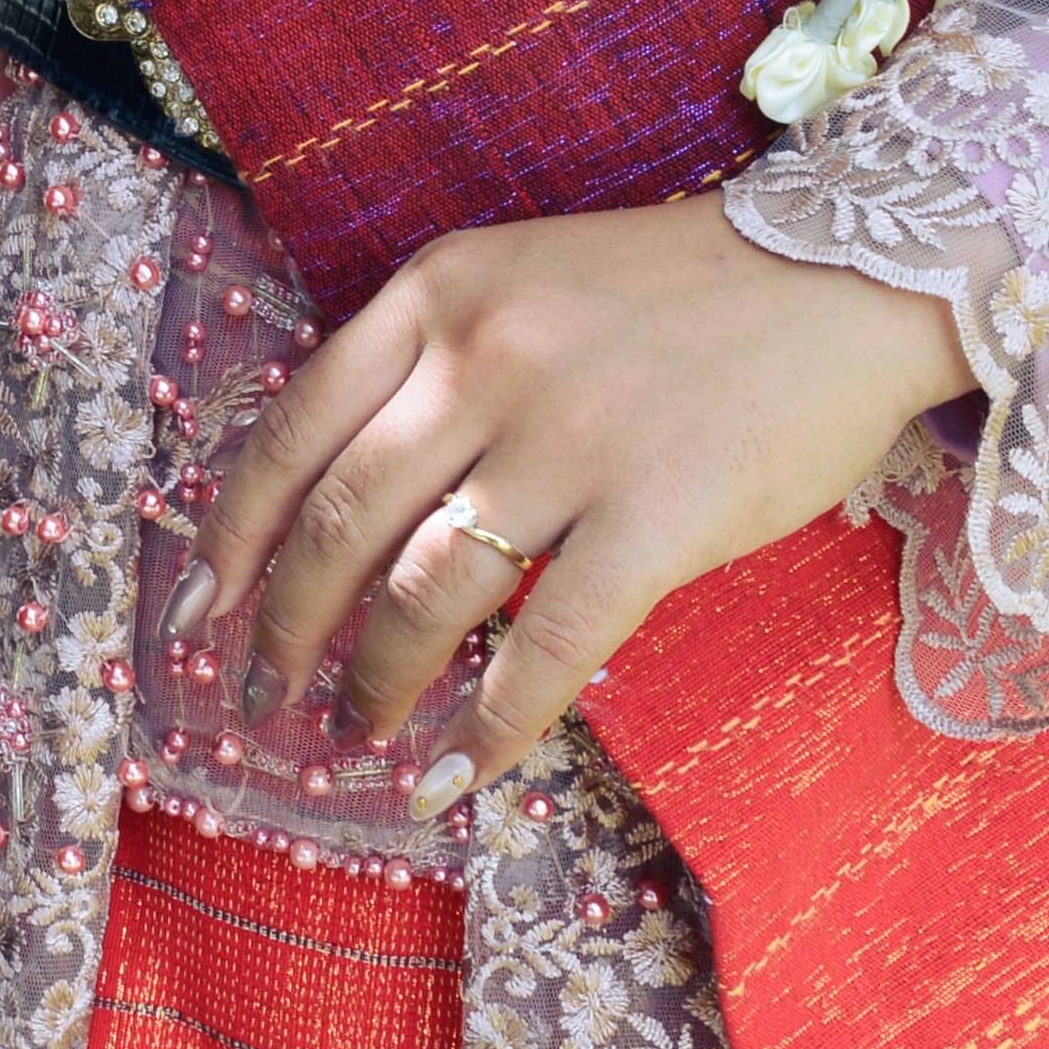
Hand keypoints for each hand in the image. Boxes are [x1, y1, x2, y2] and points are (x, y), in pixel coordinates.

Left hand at [188, 190, 975, 817]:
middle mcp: (483, 360)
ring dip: (376, 681)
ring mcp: (570, 439)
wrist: (847, 276)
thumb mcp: (518, 280)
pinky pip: (550, 645)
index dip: (233, 534)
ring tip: (356, 733)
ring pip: (428, 591)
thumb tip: (336, 503)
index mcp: (435, 295)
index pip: (292, 430)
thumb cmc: (675, 295)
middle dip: (286, 628)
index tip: (201, 607)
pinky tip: (457, 772)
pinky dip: (492, 724)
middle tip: (264, 695)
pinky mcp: (657, 517)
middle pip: (341, 523)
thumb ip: (428, 363)